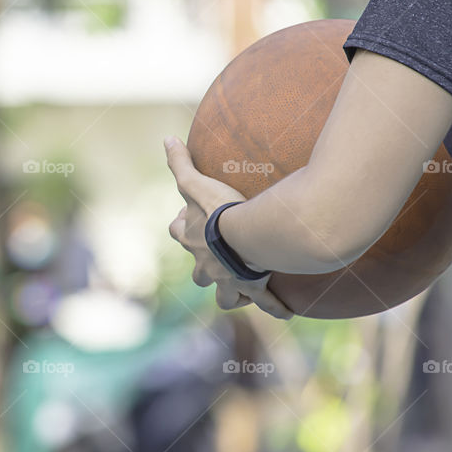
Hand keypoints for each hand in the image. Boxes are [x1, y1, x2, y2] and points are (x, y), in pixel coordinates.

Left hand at [165, 136, 292, 319]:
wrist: (244, 236)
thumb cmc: (218, 210)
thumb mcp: (195, 182)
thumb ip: (180, 162)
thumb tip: (167, 139)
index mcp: (191, 239)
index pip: (178, 232)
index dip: (182, 227)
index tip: (189, 219)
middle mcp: (205, 265)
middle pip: (199, 273)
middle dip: (205, 270)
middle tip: (217, 261)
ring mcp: (227, 280)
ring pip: (225, 296)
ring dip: (232, 295)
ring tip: (243, 290)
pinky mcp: (251, 289)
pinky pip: (264, 303)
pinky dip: (274, 308)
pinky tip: (284, 313)